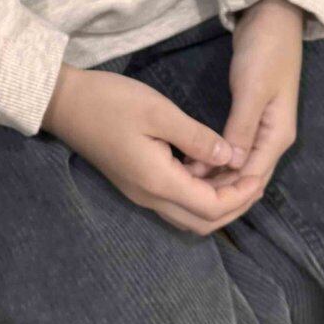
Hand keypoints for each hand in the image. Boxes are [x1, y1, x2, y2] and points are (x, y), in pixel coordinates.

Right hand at [41, 64, 261, 235]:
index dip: (241, 196)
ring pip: (189, 214)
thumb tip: (230, 157)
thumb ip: (197, 138)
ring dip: (217, 201)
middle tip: (254, 178)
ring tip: (237, 172)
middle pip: (202, 221)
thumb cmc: (110, 102)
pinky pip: (175, 200)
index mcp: (158, 182)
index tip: (259, 174)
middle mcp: (149, 197)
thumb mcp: (159, 112)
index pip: (211, 207)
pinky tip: (209, 166)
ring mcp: (140, 193)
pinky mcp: (135, 182)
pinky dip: (199, 191)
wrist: (64, 104)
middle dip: (234, 205)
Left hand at [186, 0, 301, 196]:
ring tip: (182, 183)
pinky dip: (218, 160)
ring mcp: (264, 129)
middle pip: (247, 177)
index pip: (253, 178)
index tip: (192, 197)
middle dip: (218, 190)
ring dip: (216, 176)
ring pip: (240, 166)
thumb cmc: (265, 51)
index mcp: (278, 135)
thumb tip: (232, 164)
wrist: (272, 18)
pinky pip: (236, 150)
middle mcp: (274, 138)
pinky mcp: (252, 118)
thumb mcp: (252, 89)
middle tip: (181, 194)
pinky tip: (195, 163)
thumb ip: (242, 127)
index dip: (225, 192)